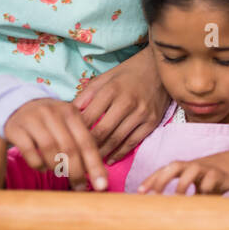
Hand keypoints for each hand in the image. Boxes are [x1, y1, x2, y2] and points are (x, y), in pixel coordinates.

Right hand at [5, 97, 106, 190]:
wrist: (18, 105)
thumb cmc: (50, 121)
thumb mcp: (67, 124)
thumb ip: (82, 143)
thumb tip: (99, 174)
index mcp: (71, 113)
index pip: (87, 142)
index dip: (95, 165)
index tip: (101, 185)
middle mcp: (53, 113)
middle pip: (69, 148)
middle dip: (77, 172)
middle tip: (80, 187)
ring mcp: (33, 120)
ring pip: (49, 149)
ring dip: (56, 167)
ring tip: (59, 173)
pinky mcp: (16, 129)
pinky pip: (29, 151)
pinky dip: (37, 164)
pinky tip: (42, 168)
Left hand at [75, 48, 168, 162]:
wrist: (160, 69)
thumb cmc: (128, 73)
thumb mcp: (105, 77)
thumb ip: (86, 95)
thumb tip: (69, 113)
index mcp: (110, 90)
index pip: (88, 117)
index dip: (75, 132)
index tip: (68, 142)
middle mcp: (126, 102)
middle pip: (101, 132)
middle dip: (87, 146)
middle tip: (77, 156)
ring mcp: (141, 113)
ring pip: (116, 139)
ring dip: (102, 152)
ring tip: (90, 160)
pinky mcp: (152, 121)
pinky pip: (133, 142)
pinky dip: (120, 153)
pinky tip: (110, 159)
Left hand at [137, 150, 228, 194]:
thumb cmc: (218, 177)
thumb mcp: (201, 184)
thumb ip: (190, 196)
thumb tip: (176, 216)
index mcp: (187, 167)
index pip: (165, 169)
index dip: (151, 179)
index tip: (139, 192)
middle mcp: (195, 165)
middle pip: (174, 165)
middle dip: (162, 178)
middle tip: (154, 194)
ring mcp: (208, 168)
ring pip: (191, 168)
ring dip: (182, 183)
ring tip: (178, 197)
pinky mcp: (222, 174)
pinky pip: (211, 179)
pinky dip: (205, 189)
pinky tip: (204, 198)